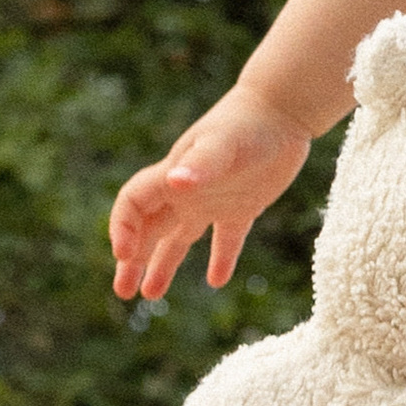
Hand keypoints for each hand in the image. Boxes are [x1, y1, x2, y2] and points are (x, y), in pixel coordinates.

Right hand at [110, 84, 310, 300]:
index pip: (133, 206)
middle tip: (122, 291)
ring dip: (163, 265)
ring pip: (178, 239)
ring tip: (150, 296)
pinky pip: (225, 240)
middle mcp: (186, 192)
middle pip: (148, 230)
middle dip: (132, 260)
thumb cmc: (247, 122)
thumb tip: (175, 183)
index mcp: (172, 176)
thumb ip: (200, 165)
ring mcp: (213, 200)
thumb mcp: (222, 144)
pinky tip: (216, 281)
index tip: (125, 255)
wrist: (283, 109)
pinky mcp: (242, 207)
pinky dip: (220, 260)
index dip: (123, 229)